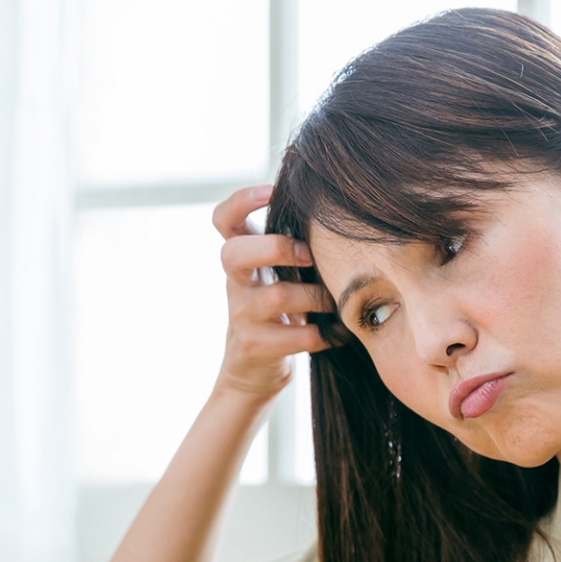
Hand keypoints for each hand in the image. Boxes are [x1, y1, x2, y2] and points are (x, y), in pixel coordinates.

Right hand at [212, 185, 334, 399]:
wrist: (254, 370)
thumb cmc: (278, 311)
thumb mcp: (275, 274)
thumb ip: (291, 247)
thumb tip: (336, 210)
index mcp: (240, 259)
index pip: (223, 219)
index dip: (241, 201)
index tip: (272, 191)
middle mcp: (235, 283)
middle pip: (234, 253)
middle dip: (275, 248)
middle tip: (309, 255)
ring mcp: (241, 316)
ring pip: (278, 296)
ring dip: (317, 297)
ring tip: (335, 303)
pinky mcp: (256, 346)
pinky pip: (300, 334)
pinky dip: (326, 334)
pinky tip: (337, 332)